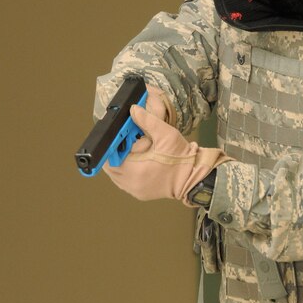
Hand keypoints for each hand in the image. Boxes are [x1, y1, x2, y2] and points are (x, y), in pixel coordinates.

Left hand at [103, 91, 229, 204]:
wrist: (194, 177)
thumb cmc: (181, 158)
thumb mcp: (166, 134)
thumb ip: (148, 120)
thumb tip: (133, 109)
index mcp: (134, 170)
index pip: (109, 157)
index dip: (111, 144)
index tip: (118, 136)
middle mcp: (130, 183)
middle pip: (110, 165)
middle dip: (115, 152)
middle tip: (126, 141)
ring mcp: (133, 190)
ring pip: (116, 173)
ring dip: (120, 161)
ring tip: (133, 151)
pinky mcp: (139, 193)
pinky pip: (124, 180)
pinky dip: (126, 170)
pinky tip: (137, 161)